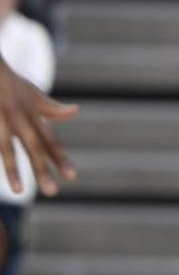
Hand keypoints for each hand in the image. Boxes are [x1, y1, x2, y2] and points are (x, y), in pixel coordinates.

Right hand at [0, 59, 76, 195]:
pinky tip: (3, 178)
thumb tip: (76, 111)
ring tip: (19, 192)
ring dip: (13, 170)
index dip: (60, 158)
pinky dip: (2, 159)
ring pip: (7, 148)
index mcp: (32, 114)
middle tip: (53, 192)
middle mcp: (20, 117)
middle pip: (34, 146)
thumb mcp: (34, 93)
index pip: (49, 139)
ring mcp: (1, 118)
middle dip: (43, 169)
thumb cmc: (9, 81)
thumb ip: (52, 108)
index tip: (72, 177)